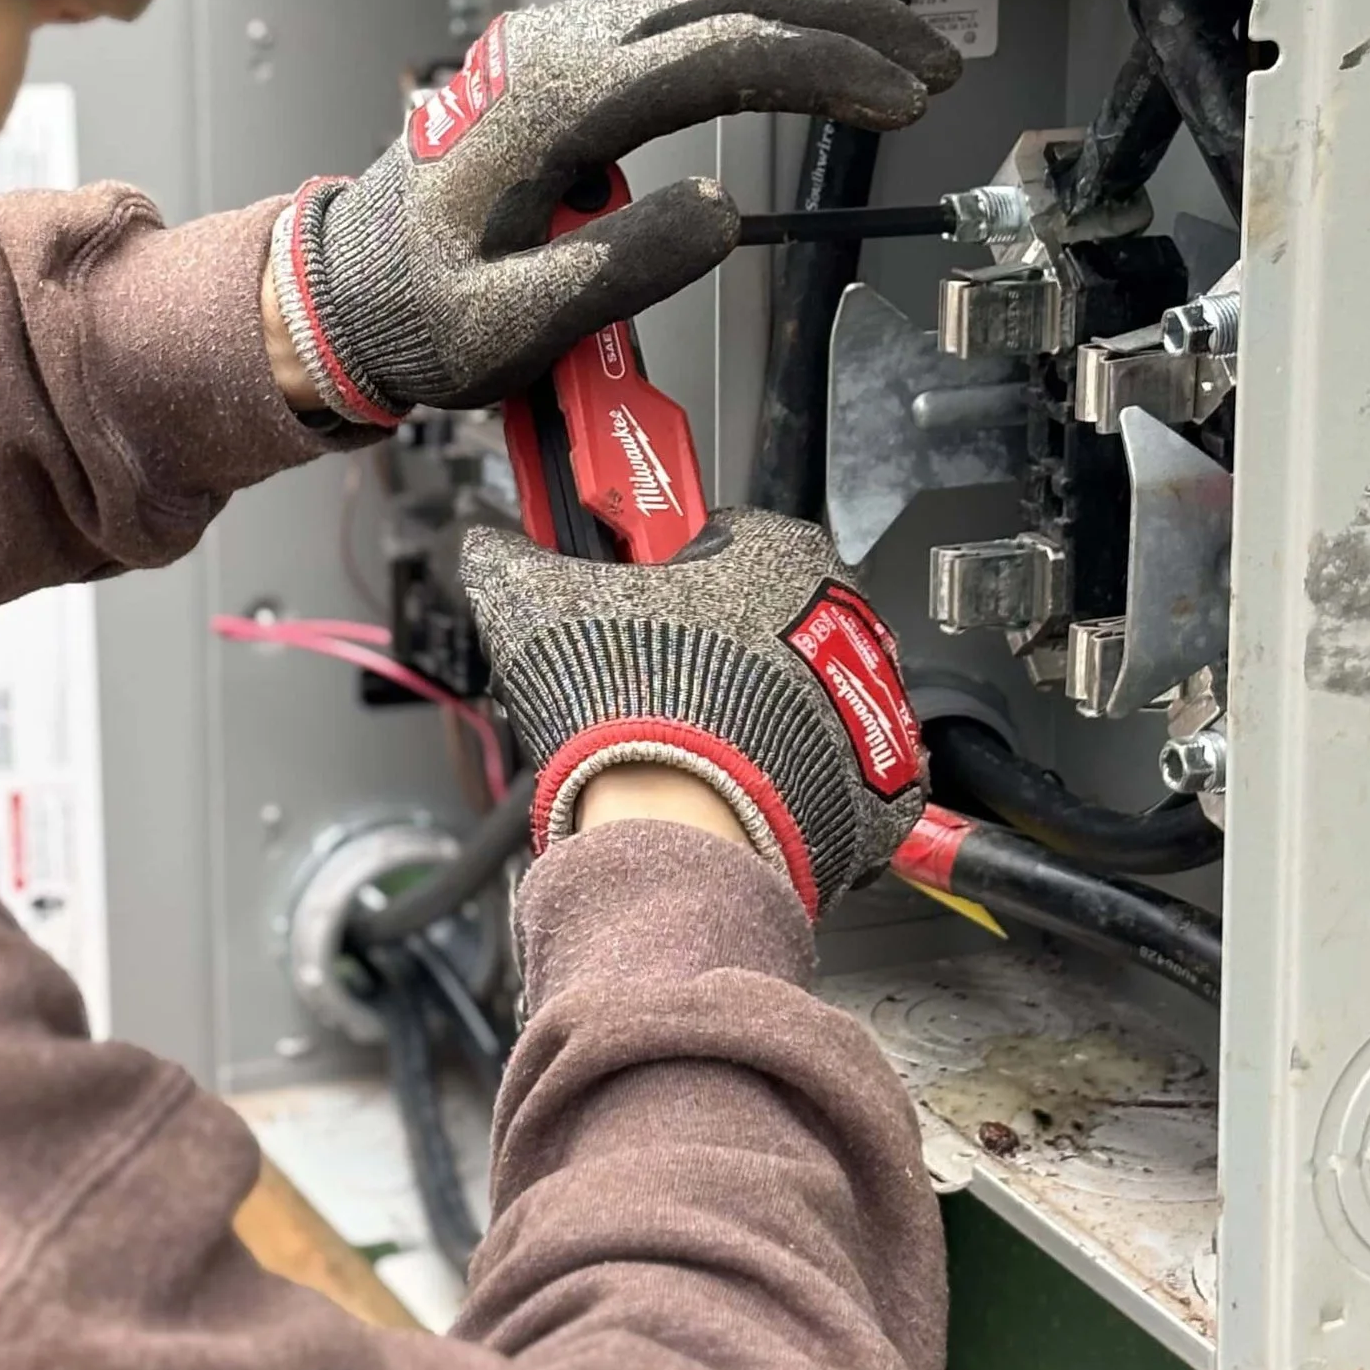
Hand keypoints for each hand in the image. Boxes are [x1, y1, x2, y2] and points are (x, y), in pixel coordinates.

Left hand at [266, 0, 957, 421]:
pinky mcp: (566, 54)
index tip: (899, 99)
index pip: (717, 53)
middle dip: (847, 23)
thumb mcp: (508, 326)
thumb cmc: (415, 313)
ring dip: (814, 2)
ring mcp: (559, 41)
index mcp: (549, 104)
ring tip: (900, 44)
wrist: (342, 290)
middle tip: (934, 65)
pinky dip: (763, 2)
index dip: (823, 69)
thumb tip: (721, 211)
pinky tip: (814, 25)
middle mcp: (555, 50)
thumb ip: (619, 269)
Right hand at [461, 506, 928, 915]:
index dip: (663, 568)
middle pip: (766, 617)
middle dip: (711, 644)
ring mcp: (869, 713)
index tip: (634, 598)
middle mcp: (848, 623)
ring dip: (752, 711)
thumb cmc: (634, 715)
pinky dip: (788, 782)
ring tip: (688, 738)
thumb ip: (513, 555)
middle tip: (651, 678)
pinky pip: (832, 777)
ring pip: (800, 696)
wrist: (679, 835)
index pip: (719, 534)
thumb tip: (492, 545)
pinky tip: (732, 786)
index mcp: (781, 554)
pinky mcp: (877, 795)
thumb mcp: (540, 606)